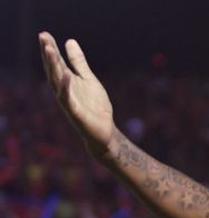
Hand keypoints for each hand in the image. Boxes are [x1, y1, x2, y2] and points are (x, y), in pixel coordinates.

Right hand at [38, 32, 114, 156]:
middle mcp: (63, 90)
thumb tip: (69, 41)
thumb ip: (79, 62)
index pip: (57, 63)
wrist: (104, 132)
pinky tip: (66, 75)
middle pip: (54, 70)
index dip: (51, 49)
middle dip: (48, 54)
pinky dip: (66, 87)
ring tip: (49, 49)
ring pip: (57, 82)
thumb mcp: (89, 79)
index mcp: (67, 82)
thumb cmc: (95, 106)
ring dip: (53, 66)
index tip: (44, 34)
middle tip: (43, 37)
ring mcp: (68, 102)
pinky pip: (68, 99)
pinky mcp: (75, 113)